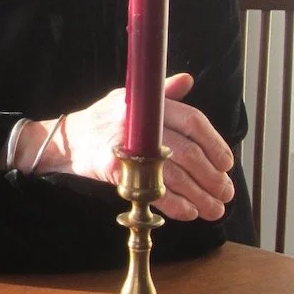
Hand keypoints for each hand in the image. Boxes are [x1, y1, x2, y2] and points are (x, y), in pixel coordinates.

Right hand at [27, 73, 235, 221]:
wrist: (65, 140)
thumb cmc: (101, 120)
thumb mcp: (129, 99)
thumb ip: (162, 93)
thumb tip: (187, 80)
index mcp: (148, 104)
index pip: (193, 120)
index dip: (215, 143)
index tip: (227, 163)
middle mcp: (140, 122)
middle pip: (188, 152)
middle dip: (212, 177)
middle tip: (226, 192)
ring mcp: (127, 146)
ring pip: (175, 175)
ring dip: (200, 196)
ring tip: (214, 209)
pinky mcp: (114, 168)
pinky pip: (152, 190)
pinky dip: (175, 205)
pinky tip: (189, 212)